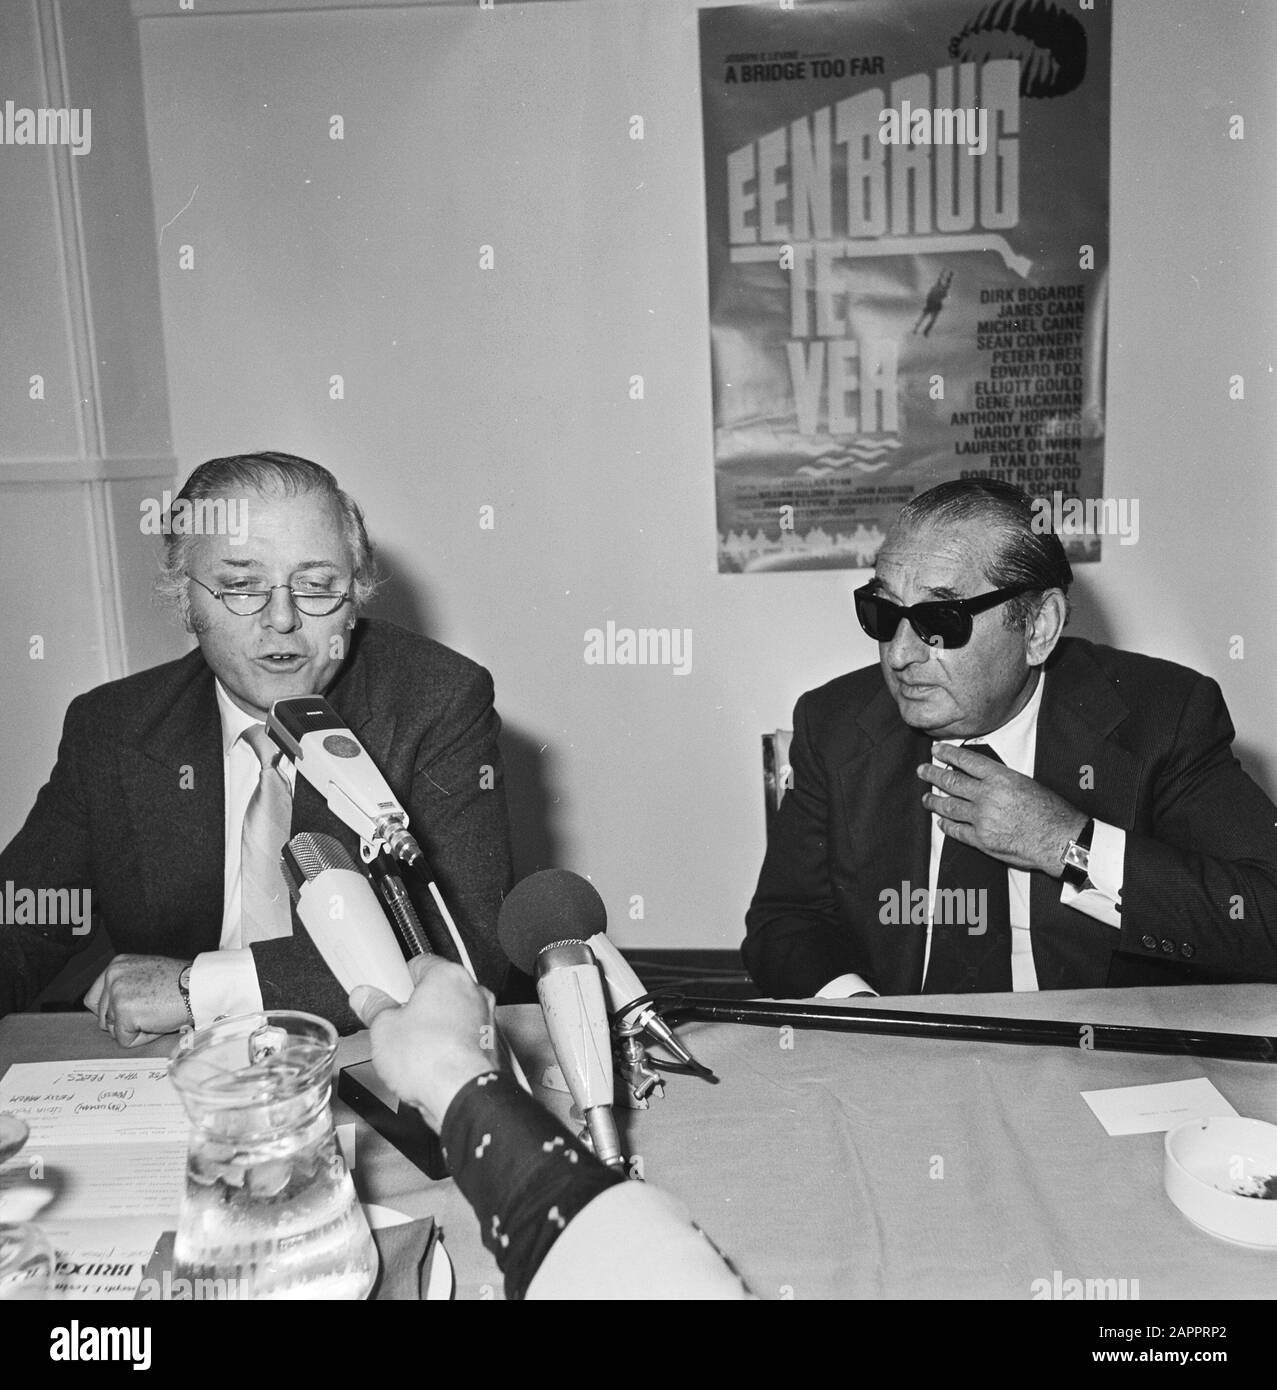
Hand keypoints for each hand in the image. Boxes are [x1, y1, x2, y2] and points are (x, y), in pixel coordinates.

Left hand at [83, 954, 190, 1046]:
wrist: (200, 987)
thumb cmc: (181, 982)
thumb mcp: (146, 973)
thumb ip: (126, 985)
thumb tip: (110, 1010)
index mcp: (117, 965)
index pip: (94, 999)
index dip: (112, 1011)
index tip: (132, 1010)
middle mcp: (112, 977)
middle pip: (103, 1017)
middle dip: (125, 1021)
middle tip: (152, 1011)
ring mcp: (117, 995)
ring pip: (113, 1029)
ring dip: (134, 1029)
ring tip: (156, 1015)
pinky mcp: (125, 1013)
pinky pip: (125, 1040)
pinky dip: (142, 1038)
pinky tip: (158, 1022)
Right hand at [349, 955, 500, 1131]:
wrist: (463, 1095)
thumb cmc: (430, 1059)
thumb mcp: (384, 1030)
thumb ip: (374, 1008)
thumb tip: (364, 997)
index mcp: (448, 976)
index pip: (420, 963)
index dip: (399, 978)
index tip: (387, 993)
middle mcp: (473, 992)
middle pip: (439, 990)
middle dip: (418, 1006)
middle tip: (395, 1023)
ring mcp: (485, 1018)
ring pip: (453, 1015)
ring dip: (435, 1028)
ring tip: (412, 1049)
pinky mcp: (490, 1045)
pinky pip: (464, 1038)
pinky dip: (450, 1046)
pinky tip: (432, 1064)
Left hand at [917, 743, 1087, 876]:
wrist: (1060, 840)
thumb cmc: (1050, 811)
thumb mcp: (1026, 783)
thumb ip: (1000, 779)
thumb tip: (980, 777)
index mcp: (1000, 777)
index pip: (966, 760)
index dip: (948, 754)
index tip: (936, 751)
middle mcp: (986, 795)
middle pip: (950, 782)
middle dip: (932, 774)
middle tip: (922, 770)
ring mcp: (981, 819)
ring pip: (948, 807)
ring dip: (934, 801)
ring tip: (926, 798)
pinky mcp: (981, 840)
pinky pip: (956, 831)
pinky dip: (946, 825)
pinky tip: (941, 822)